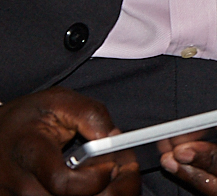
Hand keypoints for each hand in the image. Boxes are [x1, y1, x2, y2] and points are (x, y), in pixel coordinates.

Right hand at [0, 90, 138, 195]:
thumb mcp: (58, 101)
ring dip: (100, 193)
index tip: (113, 163)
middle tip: (122, 167)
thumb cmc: (25, 119)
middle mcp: (22, 186)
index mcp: (30, 155)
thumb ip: (91, 115)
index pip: (65, 184)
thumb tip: (115, 138)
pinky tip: (89, 182)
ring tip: (104, 172)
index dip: (97, 178)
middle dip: (109, 187)